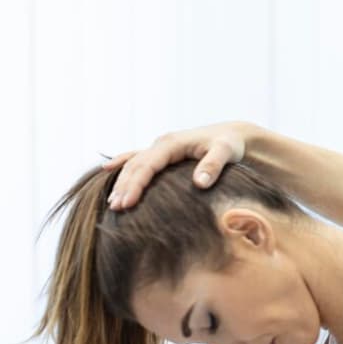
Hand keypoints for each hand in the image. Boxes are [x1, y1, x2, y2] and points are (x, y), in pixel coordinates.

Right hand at [103, 120, 256, 209]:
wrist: (234, 134)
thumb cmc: (230, 144)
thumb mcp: (226, 152)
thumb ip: (213, 166)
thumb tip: (199, 183)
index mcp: (172, 143)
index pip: (147, 166)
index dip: (136, 185)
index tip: (127, 204)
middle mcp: (162, 143)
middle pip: (135, 166)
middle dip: (123, 187)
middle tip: (115, 209)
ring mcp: (161, 147)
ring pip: (133, 163)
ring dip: (121, 181)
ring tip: (112, 202)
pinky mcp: (165, 152)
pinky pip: (138, 157)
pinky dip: (123, 164)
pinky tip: (109, 170)